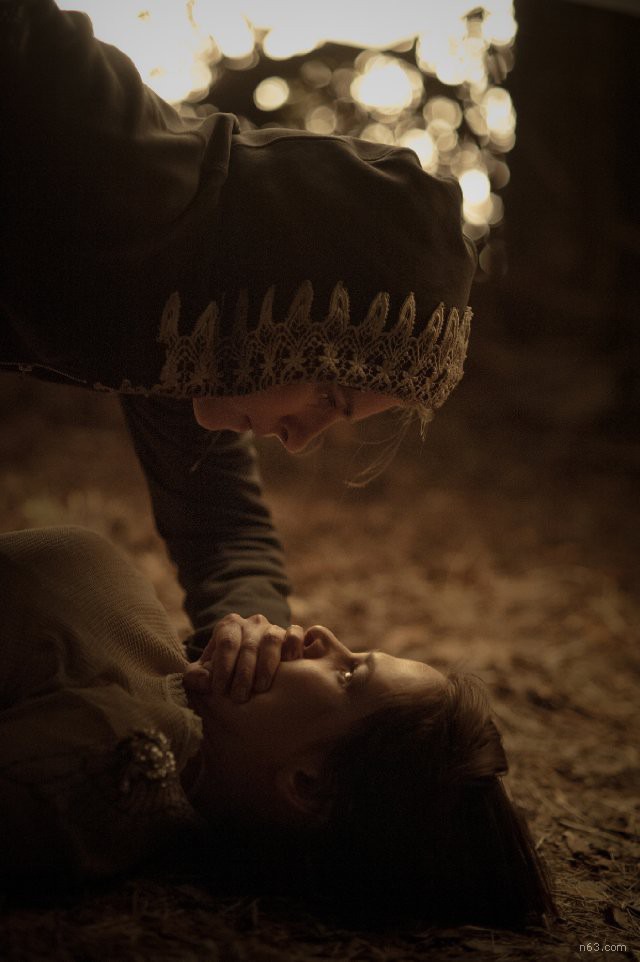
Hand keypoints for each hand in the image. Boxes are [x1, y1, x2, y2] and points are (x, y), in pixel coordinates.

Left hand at [183, 613, 303, 701]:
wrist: (246, 665)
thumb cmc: (225, 670)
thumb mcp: (206, 672)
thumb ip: (196, 676)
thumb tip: (204, 681)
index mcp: (229, 626)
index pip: (226, 642)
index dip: (223, 667)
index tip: (219, 690)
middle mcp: (252, 624)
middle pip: (249, 645)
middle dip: (243, 674)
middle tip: (239, 698)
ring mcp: (272, 628)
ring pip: (272, 639)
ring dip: (267, 665)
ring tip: (261, 688)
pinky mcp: (290, 635)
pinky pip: (295, 634)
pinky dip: (293, 646)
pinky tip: (291, 664)